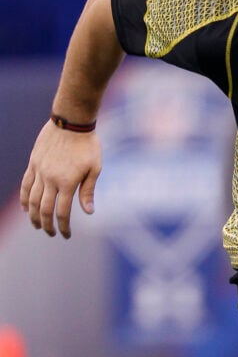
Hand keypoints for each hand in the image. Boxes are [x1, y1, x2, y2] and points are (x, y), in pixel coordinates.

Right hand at [20, 120, 101, 237]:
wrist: (71, 122)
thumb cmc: (87, 145)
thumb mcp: (94, 168)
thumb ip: (88, 191)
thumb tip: (88, 212)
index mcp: (67, 183)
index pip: (62, 212)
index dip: (63, 227)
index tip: (66, 235)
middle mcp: (50, 179)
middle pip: (44, 209)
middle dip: (47, 225)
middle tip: (51, 233)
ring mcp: (39, 171)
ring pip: (31, 199)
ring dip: (33, 215)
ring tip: (37, 225)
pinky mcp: (33, 163)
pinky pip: (25, 184)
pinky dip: (23, 198)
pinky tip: (25, 208)